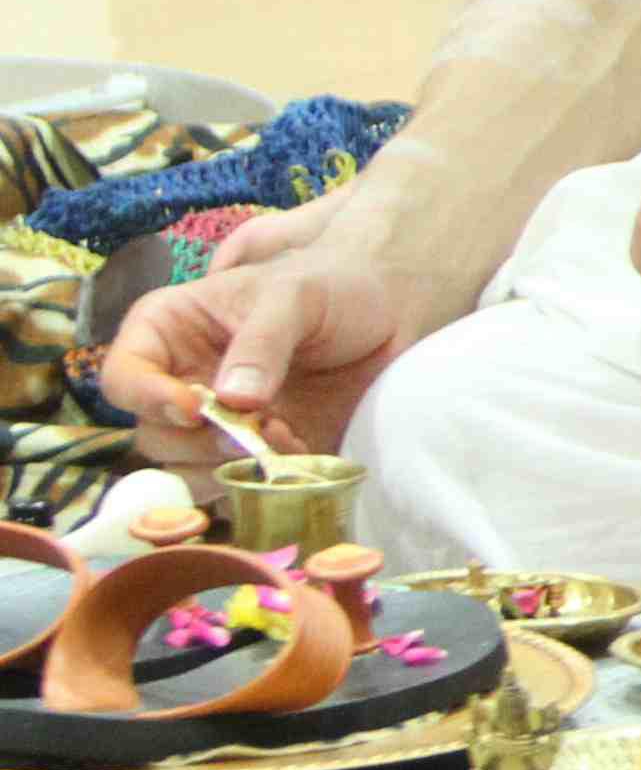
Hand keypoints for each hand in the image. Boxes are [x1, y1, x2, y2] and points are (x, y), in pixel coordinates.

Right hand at [98, 184, 475, 464]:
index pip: (121, 378)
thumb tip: (233, 399)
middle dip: (200, 440)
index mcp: (169, 332)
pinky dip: (260, 477)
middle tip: (255, 425)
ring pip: (186, 469)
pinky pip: (235, 484)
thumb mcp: (296, 296)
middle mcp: (180, 382)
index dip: (147, 398)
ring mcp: (215, 423)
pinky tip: (298, 446)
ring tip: (282, 433)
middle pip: (152, 436)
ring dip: (229, 464)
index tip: (195, 409)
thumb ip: (263, 342)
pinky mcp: (252, 451)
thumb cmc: (332, 285)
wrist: (390, 313)